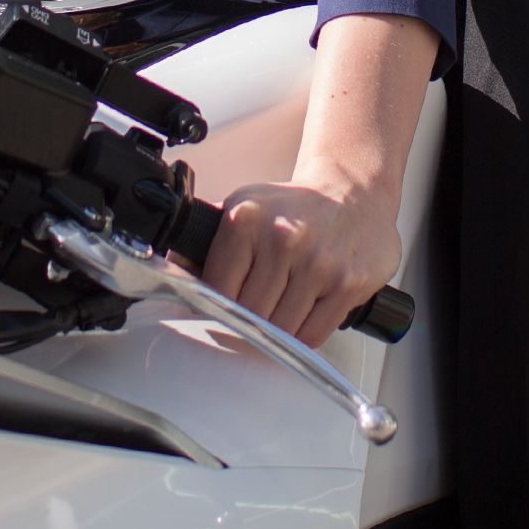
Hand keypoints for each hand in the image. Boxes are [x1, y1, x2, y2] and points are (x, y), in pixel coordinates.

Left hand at [204, 170, 403, 349]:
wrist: (355, 193)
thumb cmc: (292, 209)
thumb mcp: (245, 211)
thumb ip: (207, 246)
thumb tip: (173, 279)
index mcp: (247, 219)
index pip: (217, 291)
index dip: (215, 310)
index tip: (219, 314)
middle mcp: (283, 239)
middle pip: (249, 316)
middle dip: (247, 324)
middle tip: (251, 317)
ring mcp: (319, 263)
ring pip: (280, 331)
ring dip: (276, 332)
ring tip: (280, 310)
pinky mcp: (348, 284)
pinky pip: (313, 335)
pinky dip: (303, 336)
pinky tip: (303, 312)